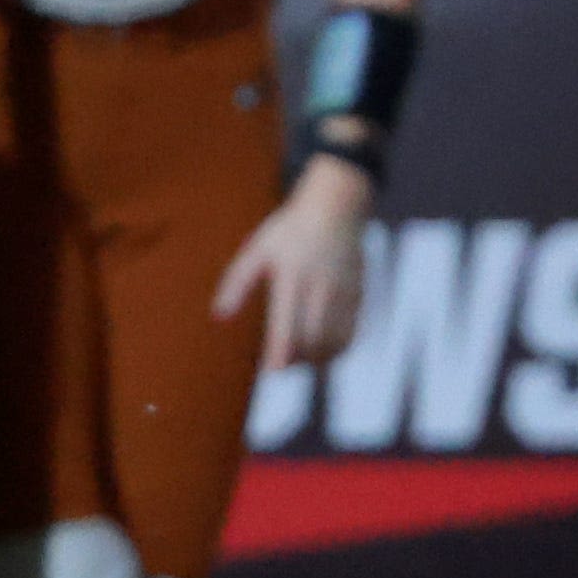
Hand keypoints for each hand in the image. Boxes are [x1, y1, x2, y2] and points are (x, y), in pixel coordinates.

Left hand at [213, 157, 375, 372]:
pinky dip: (337, 349)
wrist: (335, 206)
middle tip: (283, 365)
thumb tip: (219, 315)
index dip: (281, 353)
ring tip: (303, 361)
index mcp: (292, 276)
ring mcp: (343, 292)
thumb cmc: (290, 230)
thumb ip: (237, 283)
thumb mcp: (258, 250)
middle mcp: (320, 287)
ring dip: (318, 359)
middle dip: (298, 360)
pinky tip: (324, 351)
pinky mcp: (358, 295)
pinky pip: (350, 333)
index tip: (273, 370)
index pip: (287, 325)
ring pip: (334, 341)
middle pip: (312, 340)